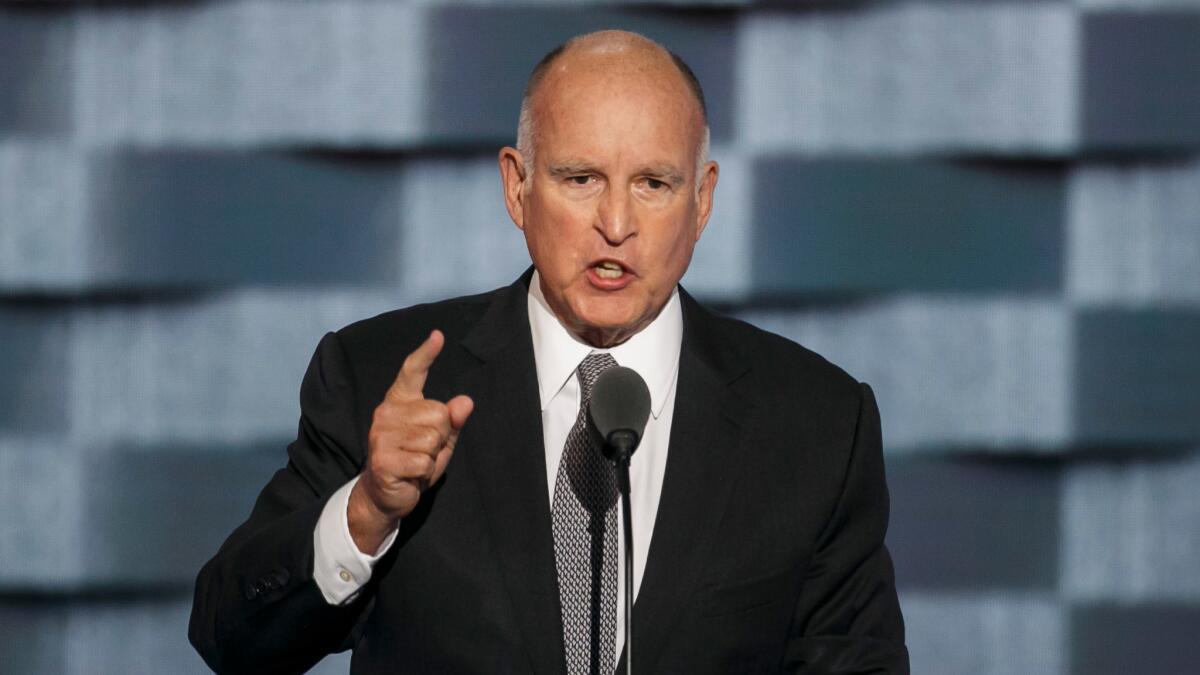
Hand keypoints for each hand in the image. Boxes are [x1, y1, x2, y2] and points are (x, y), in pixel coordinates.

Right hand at [348, 330, 472, 553]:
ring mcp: (382, 435)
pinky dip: (426, 472)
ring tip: (416, 462)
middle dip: (441, 436)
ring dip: (433, 456)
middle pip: (439, 413)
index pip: (412, 372)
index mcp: (400, 402)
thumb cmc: (413, 463)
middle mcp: (386, 412)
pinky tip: (410, 475)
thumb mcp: (439, 441)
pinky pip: (425, 461)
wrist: (384, 496)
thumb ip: (452, 421)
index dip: (426, 354)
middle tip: (424, 451)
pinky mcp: (383, 459)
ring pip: (433, 438)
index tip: (438, 336)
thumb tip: (466, 402)